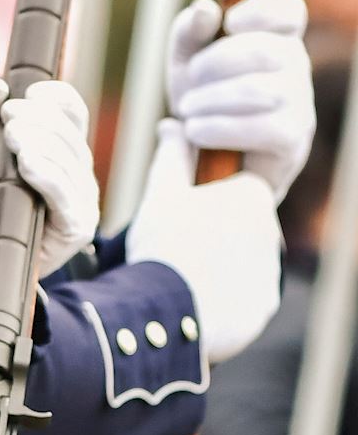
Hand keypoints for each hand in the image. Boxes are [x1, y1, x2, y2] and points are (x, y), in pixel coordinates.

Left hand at [0, 78, 98, 276]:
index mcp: (58, 148)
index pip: (72, 112)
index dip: (56, 98)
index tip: (28, 94)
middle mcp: (75, 172)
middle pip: (69, 133)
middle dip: (38, 120)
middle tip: (8, 118)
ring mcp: (79, 201)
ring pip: (70, 161)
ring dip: (41, 143)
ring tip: (12, 138)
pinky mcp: (75, 228)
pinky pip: (68, 197)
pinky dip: (48, 176)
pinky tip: (28, 164)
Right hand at [126, 121, 280, 362]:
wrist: (166, 311)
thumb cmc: (164, 243)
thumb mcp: (161, 192)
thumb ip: (172, 154)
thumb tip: (173, 124)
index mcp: (253, 196)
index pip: (232, 191)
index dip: (203, 202)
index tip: (180, 218)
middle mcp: (272, 232)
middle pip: (237, 228)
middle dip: (213, 234)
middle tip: (176, 248)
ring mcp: (270, 272)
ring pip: (240, 262)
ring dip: (218, 266)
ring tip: (182, 276)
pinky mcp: (263, 306)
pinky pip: (241, 297)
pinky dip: (221, 298)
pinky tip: (194, 299)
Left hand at [167, 0, 313, 199]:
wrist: (207, 158)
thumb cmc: (202, 98)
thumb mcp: (186, 60)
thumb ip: (190, 31)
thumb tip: (205, 9)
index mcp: (275, 36)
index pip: (288, 8)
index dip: (261, 10)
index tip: (230, 23)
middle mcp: (296, 64)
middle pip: (265, 49)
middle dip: (214, 63)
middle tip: (190, 81)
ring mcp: (300, 101)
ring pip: (259, 89)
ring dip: (211, 99)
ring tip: (188, 109)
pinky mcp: (293, 137)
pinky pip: (262, 127)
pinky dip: (219, 128)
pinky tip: (196, 132)